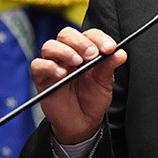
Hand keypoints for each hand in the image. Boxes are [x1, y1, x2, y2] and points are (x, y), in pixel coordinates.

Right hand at [30, 27, 126, 143]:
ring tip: (77, 62)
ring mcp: (54, 64)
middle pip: (66, 34)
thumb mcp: (105, 83)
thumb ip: (109, 66)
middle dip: (80, 42)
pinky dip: (48, 66)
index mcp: (86, 51)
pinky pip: (38, 65)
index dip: (99, 38)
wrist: (82, 123)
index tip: (109, 48)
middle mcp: (68, 54)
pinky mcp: (42, 78)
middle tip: (91, 54)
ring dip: (64, 51)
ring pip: (50, 46)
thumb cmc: (93, 99)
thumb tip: (120, 53)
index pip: (90, 35)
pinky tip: (61, 74)